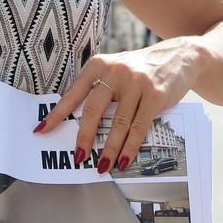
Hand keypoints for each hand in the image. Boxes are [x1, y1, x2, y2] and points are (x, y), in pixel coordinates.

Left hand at [32, 38, 210, 172]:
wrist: (179, 56)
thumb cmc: (140, 69)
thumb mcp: (114, 69)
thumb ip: (98, 88)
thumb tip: (79, 122)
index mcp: (98, 65)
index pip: (73, 93)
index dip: (57, 114)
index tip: (42, 130)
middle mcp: (115, 72)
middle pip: (93, 110)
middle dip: (84, 137)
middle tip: (78, 157)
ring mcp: (136, 83)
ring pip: (118, 123)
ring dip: (110, 149)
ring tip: (102, 166)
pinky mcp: (156, 95)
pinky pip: (139, 127)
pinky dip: (130, 147)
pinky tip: (124, 160)